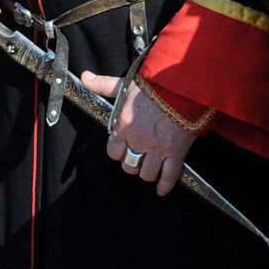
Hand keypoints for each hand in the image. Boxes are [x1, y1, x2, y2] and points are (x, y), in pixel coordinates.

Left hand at [82, 72, 196, 194]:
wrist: (182, 84)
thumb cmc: (154, 84)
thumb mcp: (125, 83)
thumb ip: (103, 85)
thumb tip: (85, 78)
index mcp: (125, 126)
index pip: (113, 152)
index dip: (118, 151)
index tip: (123, 147)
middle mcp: (139, 141)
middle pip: (129, 166)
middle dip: (132, 162)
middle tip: (137, 156)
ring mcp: (158, 149)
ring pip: (147, 174)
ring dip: (147, 172)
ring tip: (149, 166)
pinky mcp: (176, 152)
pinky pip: (169, 176)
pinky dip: (165, 185)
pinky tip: (161, 189)